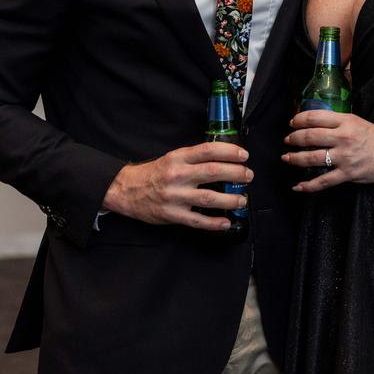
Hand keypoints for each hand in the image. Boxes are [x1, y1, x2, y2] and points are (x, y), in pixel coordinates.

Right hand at [102, 142, 251, 230]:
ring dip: (230, 199)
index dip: (229, 152)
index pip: (208, 150)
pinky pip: (197, 221)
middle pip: (213, 172)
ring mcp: (175, 196)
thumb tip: (223, 158)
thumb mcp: (172, 158)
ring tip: (242, 199)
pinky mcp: (172, 214)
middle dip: (236, 173)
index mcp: (178, 158)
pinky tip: (226, 222)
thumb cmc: (154, 174)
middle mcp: (177, 175)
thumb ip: (194, 158)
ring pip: (208, 198)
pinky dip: (213, 223)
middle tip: (248, 176)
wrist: (126, 190)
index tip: (243, 155)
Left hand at [282, 109, 373, 191]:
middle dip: (293, 138)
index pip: (315, 117)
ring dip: (295, 158)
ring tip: (287, 158)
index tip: (292, 123)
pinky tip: (298, 186)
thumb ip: (338, 123)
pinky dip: (308, 185)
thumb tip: (315, 124)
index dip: (298, 120)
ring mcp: (345, 157)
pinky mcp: (348, 174)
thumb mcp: (358, 122)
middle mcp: (343, 137)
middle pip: (309, 136)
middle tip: (287, 140)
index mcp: (346, 121)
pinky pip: (323, 181)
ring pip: (312, 157)